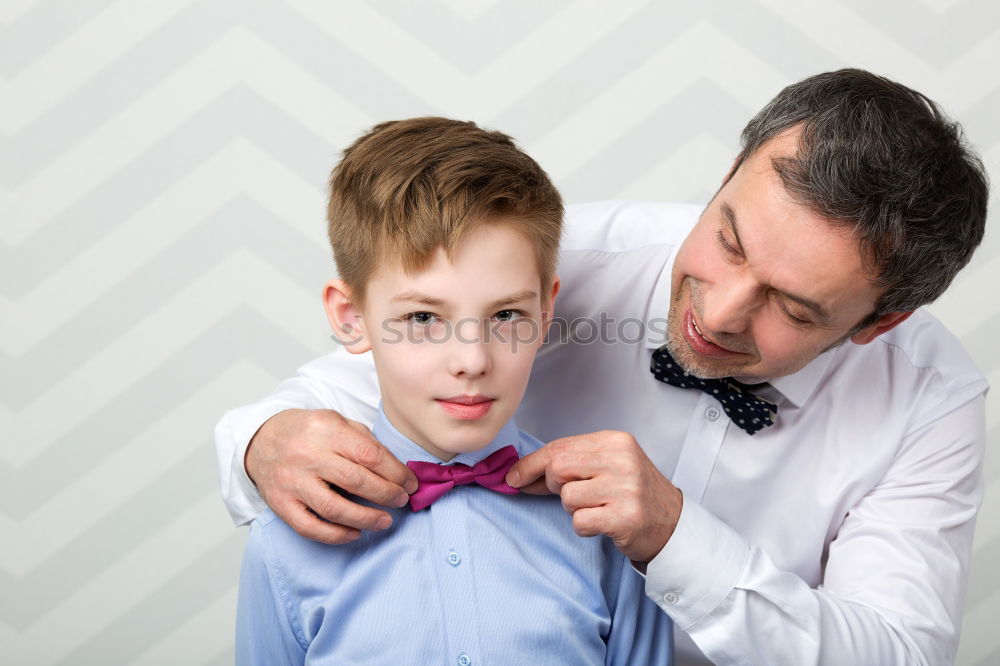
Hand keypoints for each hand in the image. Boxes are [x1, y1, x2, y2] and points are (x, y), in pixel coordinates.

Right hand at [245, 409, 417, 543]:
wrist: (261, 440)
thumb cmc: (308, 432)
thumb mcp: (337, 422)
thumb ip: (364, 441)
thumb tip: (397, 469)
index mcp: (325, 429)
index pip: (369, 455)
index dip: (396, 472)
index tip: (410, 483)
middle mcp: (307, 455)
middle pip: (355, 481)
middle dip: (386, 494)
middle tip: (402, 500)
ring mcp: (292, 481)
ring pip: (334, 508)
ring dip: (366, 518)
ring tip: (385, 521)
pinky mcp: (281, 504)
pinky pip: (310, 527)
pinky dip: (336, 535)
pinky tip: (354, 533)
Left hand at [506, 430, 682, 563]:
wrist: (672, 523)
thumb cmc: (630, 493)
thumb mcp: (605, 466)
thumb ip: (568, 465)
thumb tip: (518, 473)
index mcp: (615, 441)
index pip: (561, 446)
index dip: (531, 464)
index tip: (513, 477)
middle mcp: (622, 460)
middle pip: (558, 468)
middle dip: (554, 485)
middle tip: (572, 495)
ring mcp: (626, 488)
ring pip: (568, 497)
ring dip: (574, 509)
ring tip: (597, 509)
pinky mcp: (626, 517)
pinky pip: (580, 521)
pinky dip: (584, 527)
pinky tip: (602, 524)